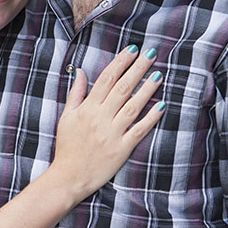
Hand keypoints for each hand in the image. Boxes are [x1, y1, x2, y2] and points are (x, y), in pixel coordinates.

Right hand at [52, 44, 164, 202]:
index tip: (132, 49)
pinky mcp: (122, 149)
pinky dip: (150, 118)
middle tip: (151, 53)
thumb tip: (81, 71)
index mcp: (87, 108)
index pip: (107, 79)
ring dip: (147, 89)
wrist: (69, 177)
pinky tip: (161, 105)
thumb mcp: (66, 117)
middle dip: (138, 68)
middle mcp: (101, 118)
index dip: (121, 62)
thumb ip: (76, 93)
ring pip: (133, 106)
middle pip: (122, 88)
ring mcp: (112, 134)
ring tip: (158, 74)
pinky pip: (138, 130)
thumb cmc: (67, 146)